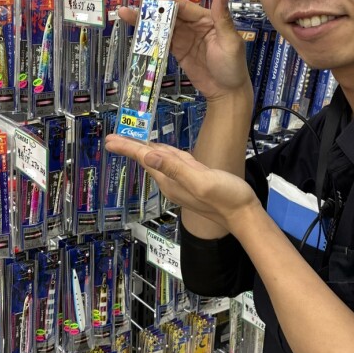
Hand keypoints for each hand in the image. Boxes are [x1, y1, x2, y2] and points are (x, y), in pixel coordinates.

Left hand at [104, 136, 258, 233]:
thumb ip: (175, 168)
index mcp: (171, 180)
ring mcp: (182, 181)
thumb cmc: (226, 197)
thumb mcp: (200, 180)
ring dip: (145, 149)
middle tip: (113, 138)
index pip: (144, 159)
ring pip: (160, 160)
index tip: (109, 140)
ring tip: (131, 140)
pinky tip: (160, 150)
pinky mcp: (193, 179)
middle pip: (148, 159)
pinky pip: (173, 162)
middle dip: (131, 147)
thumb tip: (148, 156)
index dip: (127, 147)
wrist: (244, 214)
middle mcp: (172, 182)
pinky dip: (163, 153)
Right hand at [119, 0, 250, 103]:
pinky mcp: (177, 52)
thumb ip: (221, 16)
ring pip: (162, 25)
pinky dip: (149, 36)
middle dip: (150, 1)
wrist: (227, 93)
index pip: (181, 4)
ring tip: (124, 12)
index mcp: (206, 19)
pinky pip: (161, 41)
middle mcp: (193, 25)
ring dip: (144, 19)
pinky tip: (136, 31)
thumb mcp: (230, 41)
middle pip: (168, 11)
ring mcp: (184, 39)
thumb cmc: (232, 66)